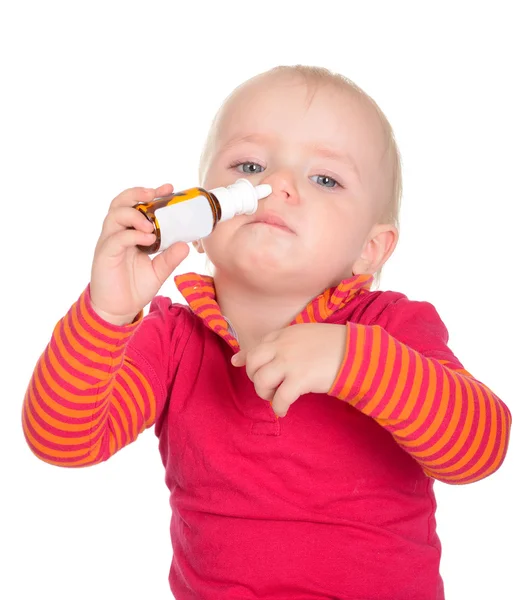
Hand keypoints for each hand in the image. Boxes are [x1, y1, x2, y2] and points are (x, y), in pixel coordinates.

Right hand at [90, 185, 189, 324]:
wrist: (118, 309)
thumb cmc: (134, 287)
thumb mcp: (158, 271)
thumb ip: (170, 258)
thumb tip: (186, 245)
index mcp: (130, 232)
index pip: (137, 205)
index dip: (151, 194)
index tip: (169, 189)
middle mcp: (117, 233)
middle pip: (120, 202)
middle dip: (137, 194)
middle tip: (155, 194)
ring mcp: (109, 242)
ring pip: (115, 215)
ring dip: (135, 215)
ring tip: (152, 225)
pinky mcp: (105, 254)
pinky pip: (116, 238)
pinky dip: (133, 235)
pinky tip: (148, 239)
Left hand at [231, 323, 346, 416]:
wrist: (357, 352)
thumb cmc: (333, 344)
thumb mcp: (303, 336)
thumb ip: (278, 344)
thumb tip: (241, 357)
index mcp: (284, 335)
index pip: (256, 347)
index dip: (248, 360)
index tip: (242, 366)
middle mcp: (282, 346)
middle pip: (252, 364)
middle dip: (254, 378)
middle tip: (268, 385)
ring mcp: (290, 362)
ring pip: (261, 382)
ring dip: (265, 394)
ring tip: (277, 397)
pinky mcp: (300, 379)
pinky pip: (279, 398)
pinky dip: (278, 407)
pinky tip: (283, 410)